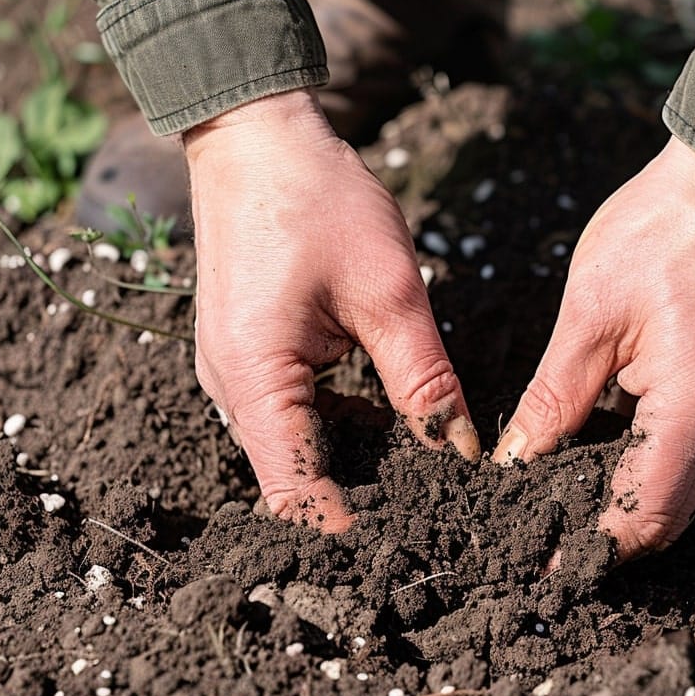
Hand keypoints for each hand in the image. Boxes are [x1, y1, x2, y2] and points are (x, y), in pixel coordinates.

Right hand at [184, 89, 478, 529]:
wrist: (256, 134)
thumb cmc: (318, 198)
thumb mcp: (391, 293)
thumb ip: (425, 382)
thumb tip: (462, 454)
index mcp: (256, 382)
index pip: (299, 497)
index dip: (352, 538)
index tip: (411, 561)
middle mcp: (232, 390)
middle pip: (294, 483)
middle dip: (361, 512)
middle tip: (431, 533)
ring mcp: (234, 373)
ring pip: (297, 451)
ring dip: (355, 471)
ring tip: (424, 492)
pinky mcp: (249, 355)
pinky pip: (294, 415)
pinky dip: (341, 430)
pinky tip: (393, 428)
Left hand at [492, 136, 694, 559]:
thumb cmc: (663, 232)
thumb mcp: (590, 316)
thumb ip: (554, 400)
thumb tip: (517, 462)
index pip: (641, 515)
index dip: (587, 547)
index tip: (535, 558)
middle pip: (666, 519)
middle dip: (602, 538)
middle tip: (536, 540)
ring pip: (680, 494)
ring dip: (622, 510)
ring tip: (555, 509)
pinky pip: (690, 460)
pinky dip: (645, 475)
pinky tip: (595, 462)